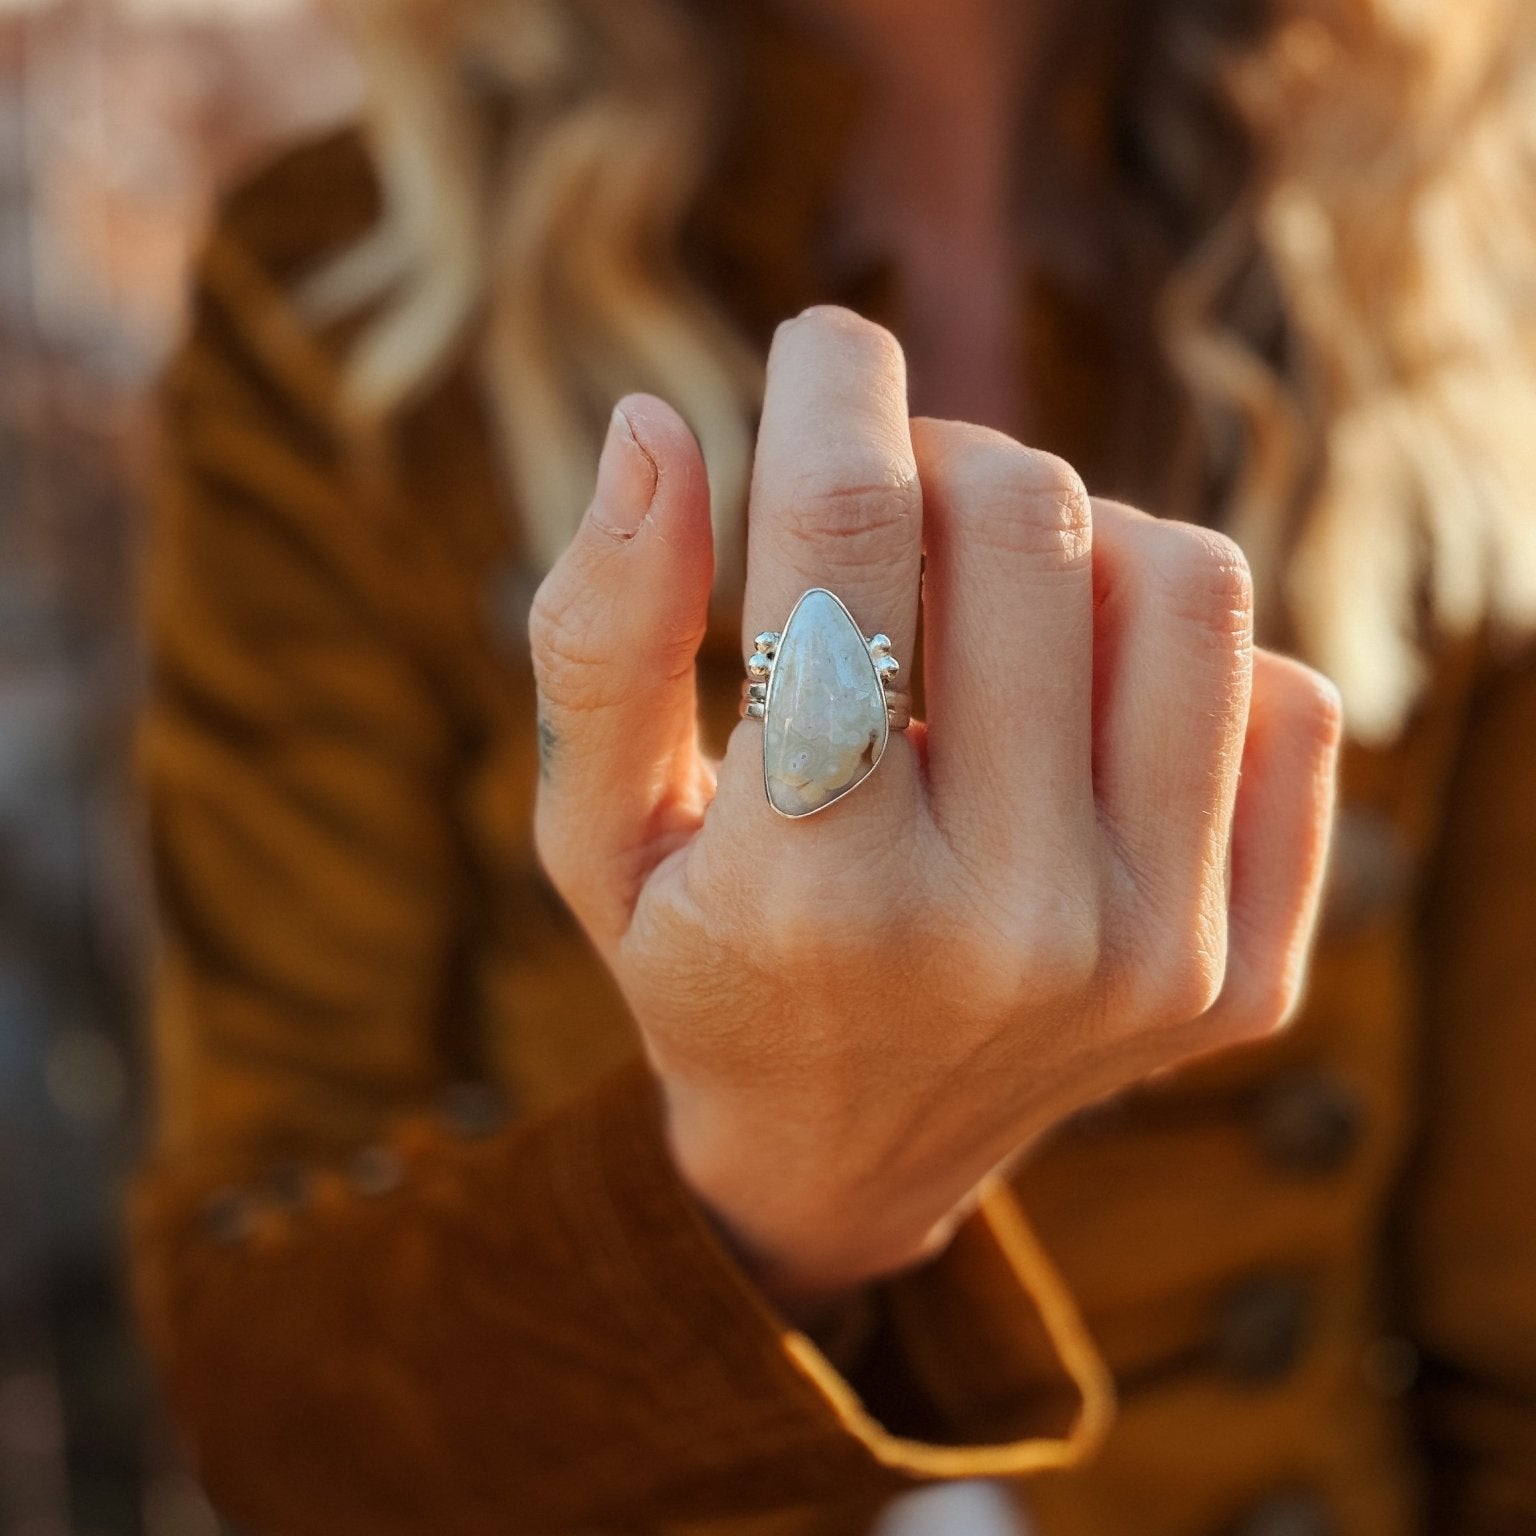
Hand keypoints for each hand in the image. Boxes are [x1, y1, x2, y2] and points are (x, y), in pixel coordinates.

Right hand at [527, 307, 1341, 1315]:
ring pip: (1187, 582)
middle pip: (1028, 523)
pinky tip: (1086, 710)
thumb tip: (657, 425)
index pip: (844, 532)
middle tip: (887, 506)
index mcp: (816, 887)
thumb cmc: (703, 968)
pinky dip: (1177, 657)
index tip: (823, 343)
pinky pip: (1286, 699)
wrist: (847, 1161)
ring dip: (1078, 537)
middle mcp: (1008, 928)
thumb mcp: (595, 834)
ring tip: (995, 599)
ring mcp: (1154, 958)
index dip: (830, 386)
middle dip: (942, 459)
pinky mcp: (1245, 974)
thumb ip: (597, 636)